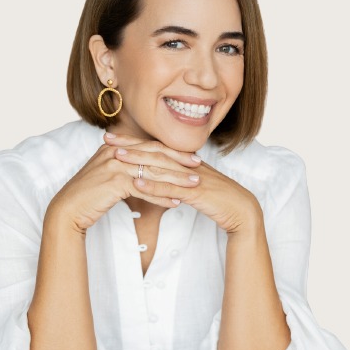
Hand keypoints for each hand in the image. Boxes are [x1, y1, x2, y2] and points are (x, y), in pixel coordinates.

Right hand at [46, 133, 201, 231]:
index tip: (190, 157)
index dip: (172, 151)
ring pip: (152, 171)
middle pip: (155, 155)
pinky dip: (161, 195)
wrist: (68, 209)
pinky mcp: (114, 182)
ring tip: (194, 186)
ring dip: (176, 179)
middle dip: (179, 161)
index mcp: (115, 147)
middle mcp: (115, 152)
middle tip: (199, 167)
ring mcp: (114, 166)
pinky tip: (176, 202)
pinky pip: (145, 188)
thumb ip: (125, 168)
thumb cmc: (89, 195)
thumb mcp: (108, 176)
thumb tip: (145, 172)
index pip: (150, 146)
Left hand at [106, 134, 261, 233]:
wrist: (243, 211)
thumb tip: (160, 179)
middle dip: (130, 144)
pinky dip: (154, 186)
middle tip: (106, 139)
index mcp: (186, 162)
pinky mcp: (197, 192)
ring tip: (115, 157)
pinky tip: (136, 183)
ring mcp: (192, 177)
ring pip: (161, 167)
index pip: (157, 147)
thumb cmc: (219, 200)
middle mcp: (188, 165)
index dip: (135, 141)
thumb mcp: (195, 187)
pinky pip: (172, 188)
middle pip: (155, 151)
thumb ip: (178, 181)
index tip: (114, 138)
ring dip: (138, 161)